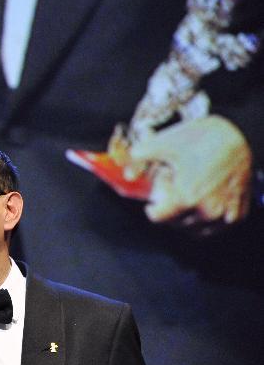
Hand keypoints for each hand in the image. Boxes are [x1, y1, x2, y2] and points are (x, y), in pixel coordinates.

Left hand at [127, 115, 251, 234]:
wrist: (238, 136)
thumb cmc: (202, 139)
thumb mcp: (165, 143)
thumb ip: (140, 158)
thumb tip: (126, 174)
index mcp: (186, 198)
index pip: (158, 218)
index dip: (153, 208)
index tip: (154, 202)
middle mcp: (207, 211)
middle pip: (175, 223)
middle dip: (170, 210)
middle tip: (174, 192)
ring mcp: (225, 215)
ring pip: (194, 228)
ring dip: (187, 216)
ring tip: (190, 194)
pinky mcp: (237, 214)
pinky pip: (215, 227)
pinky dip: (207, 218)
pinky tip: (205, 201)